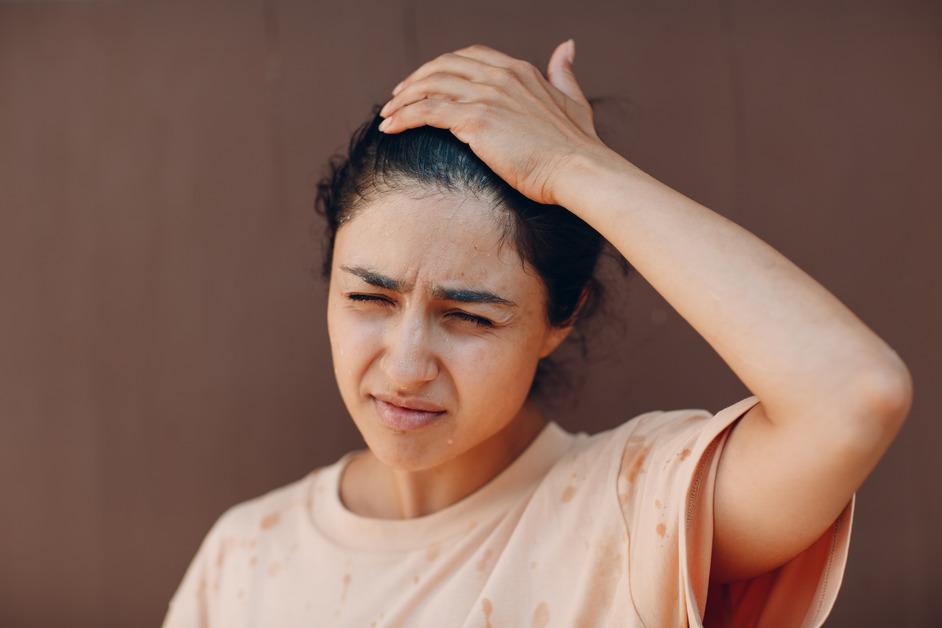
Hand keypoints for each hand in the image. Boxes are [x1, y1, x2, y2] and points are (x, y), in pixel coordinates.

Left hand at [377, 41, 610, 205]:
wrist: (578, 168)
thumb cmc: (577, 146)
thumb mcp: (574, 100)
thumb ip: (563, 72)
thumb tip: (566, 46)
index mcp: (519, 70)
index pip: (469, 56)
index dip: (442, 66)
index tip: (426, 82)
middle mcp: (499, 76)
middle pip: (443, 66)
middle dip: (415, 79)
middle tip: (397, 98)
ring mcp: (486, 96)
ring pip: (429, 86)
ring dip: (402, 99)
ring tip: (387, 116)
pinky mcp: (475, 120)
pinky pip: (427, 111)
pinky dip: (403, 117)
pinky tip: (390, 128)